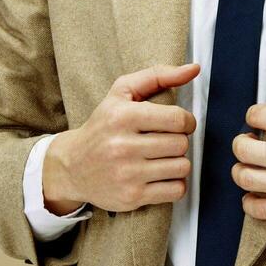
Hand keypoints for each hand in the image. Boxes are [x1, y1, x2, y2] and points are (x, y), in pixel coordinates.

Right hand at [43, 62, 198, 214]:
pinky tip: (160, 175)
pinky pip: (176, 190)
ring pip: (182, 167)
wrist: (71, 166)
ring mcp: (127, 174)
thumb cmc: (103, 125)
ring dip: (178, 162)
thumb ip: (158, 75)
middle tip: (164, 141)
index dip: (186, 121)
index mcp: (122, 116)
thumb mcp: (122, 92)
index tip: (177, 124)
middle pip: (181, 144)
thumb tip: (194, 68)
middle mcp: (122, 146)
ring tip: (162, 158)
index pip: (178, 119)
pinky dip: (174, 183)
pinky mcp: (131, 197)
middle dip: (178, 141)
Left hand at [231, 48, 265, 223]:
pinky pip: (260, 210)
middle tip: (249, 141)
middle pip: (243, 149)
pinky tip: (256, 194)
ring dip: (240, 170)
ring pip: (245, 179)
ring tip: (249, 166)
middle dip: (241, 142)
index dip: (253, 114)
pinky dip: (250, 203)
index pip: (257, 115)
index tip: (259, 119)